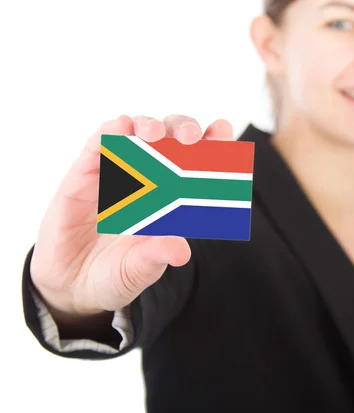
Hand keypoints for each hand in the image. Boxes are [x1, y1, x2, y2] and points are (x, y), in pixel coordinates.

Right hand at [30, 114, 232, 316]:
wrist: (70, 286)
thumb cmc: (115, 275)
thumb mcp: (138, 271)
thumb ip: (156, 257)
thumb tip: (181, 252)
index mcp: (174, 200)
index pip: (199, 163)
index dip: (213, 144)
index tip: (223, 130)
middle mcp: (149, 179)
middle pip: (171, 139)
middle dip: (183, 129)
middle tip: (190, 137)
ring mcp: (117, 172)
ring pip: (137, 132)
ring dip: (149, 125)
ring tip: (155, 133)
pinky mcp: (85, 174)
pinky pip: (97, 144)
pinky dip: (111, 131)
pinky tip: (120, 126)